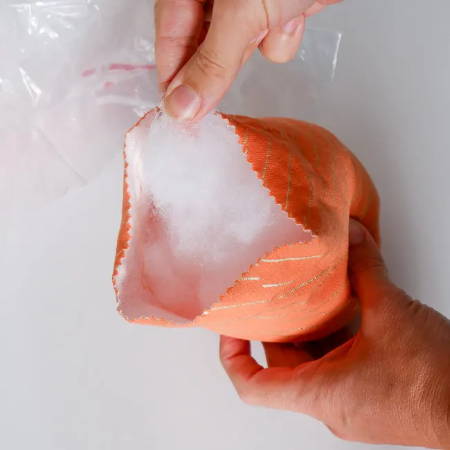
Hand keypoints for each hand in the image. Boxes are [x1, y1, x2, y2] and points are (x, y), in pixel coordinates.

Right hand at [155, 0, 341, 120]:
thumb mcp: (239, 12)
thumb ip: (211, 64)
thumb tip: (181, 107)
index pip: (169, 37)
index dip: (173, 78)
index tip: (180, 114)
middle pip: (203, 49)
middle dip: (220, 67)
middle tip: (220, 94)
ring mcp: (247, 5)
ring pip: (240, 49)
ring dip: (258, 45)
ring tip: (272, 21)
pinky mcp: (276, 12)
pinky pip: (271, 41)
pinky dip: (283, 36)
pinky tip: (294, 15)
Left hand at [220, 219, 449, 447]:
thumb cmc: (436, 380)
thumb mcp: (393, 312)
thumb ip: (366, 267)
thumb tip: (351, 234)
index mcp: (320, 393)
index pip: (253, 386)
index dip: (233, 356)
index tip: (231, 326)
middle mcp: (329, 405)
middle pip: (282, 364)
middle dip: (276, 325)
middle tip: (273, 291)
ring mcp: (350, 404)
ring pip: (311, 363)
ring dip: (308, 327)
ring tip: (307, 292)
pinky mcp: (369, 398)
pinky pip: (336, 366)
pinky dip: (332, 337)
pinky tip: (343, 308)